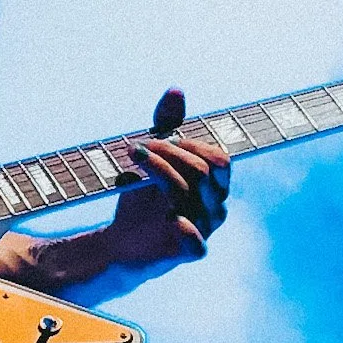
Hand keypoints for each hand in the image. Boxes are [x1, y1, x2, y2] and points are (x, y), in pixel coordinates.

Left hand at [104, 88, 229, 271]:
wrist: (122, 240)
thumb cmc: (144, 196)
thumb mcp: (154, 156)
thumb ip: (167, 125)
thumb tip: (176, 90)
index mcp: (213, 185)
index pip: (220, 160)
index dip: (191, 144)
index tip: (162, 137)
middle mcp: (214, 207)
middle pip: (202, 171)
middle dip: (168, 152)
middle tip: (136, 147)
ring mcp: (202, 230)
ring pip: (191, 195)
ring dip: (159, 171)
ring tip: (133, 157)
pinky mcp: (185, 252)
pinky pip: (199, 245)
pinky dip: (188, 231)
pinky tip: (173, 219)